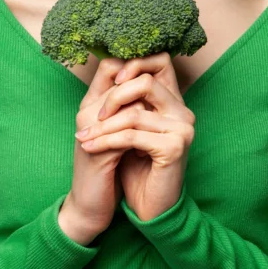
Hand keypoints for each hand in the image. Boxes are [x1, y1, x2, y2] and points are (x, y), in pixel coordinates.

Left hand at [75, 52, 194, 220]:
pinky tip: (91, 148)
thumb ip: (123, 99)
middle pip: (145, 81)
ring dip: (102, 127)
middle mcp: (183, 111)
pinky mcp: (175, 147)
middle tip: (93, 118)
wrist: (146, 207)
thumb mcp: (124, 127)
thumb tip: (108, 64)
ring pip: (134, 113)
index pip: (159, 61)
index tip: (108, 85)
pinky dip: (106, 142)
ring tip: (84, 138)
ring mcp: (182, 128)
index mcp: (173, 101)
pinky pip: (132, 136)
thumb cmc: (133, 167)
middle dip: (113, 97)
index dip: (131, 64)